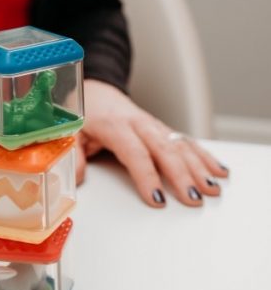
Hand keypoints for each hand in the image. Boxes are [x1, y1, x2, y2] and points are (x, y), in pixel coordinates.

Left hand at [76, 79, 228, 206]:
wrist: (98, 90)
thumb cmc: (85, 113)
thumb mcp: (71, 132)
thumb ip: (74, 154)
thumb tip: (75, 178)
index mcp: (116, 125)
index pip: (135, 153)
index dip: (147, 176)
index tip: (156, 199)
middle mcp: (140, 124)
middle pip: (165, 150)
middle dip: (182, 176)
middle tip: (192, 198)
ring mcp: (155, 126)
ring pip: (181, 145)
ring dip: (199, 168)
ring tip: (211, 189)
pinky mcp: (164, 130)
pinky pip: (187, 142)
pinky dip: (205, 157)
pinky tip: (218, 171)